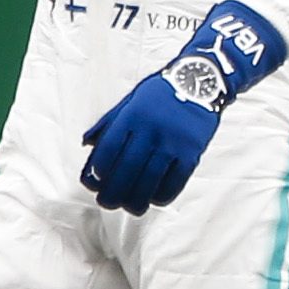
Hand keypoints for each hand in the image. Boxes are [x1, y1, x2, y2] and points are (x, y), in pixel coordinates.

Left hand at [76, 0, 284, 214]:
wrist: (201, 80)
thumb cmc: (162, 91)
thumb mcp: (131, 100)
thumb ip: (109, 122)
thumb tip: (87, 144)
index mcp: (132, 116)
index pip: (107, 152)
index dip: (96, 173)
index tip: (93, 183)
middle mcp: (150, 130)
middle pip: (125, 171)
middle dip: (112, 193)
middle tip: (107, 203)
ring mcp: (172, 143)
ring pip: (149, 182)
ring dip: (135, 201)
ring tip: (130, 207)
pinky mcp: (192, 153)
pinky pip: (175, 182)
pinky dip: (162, 196)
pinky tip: (155, 199)